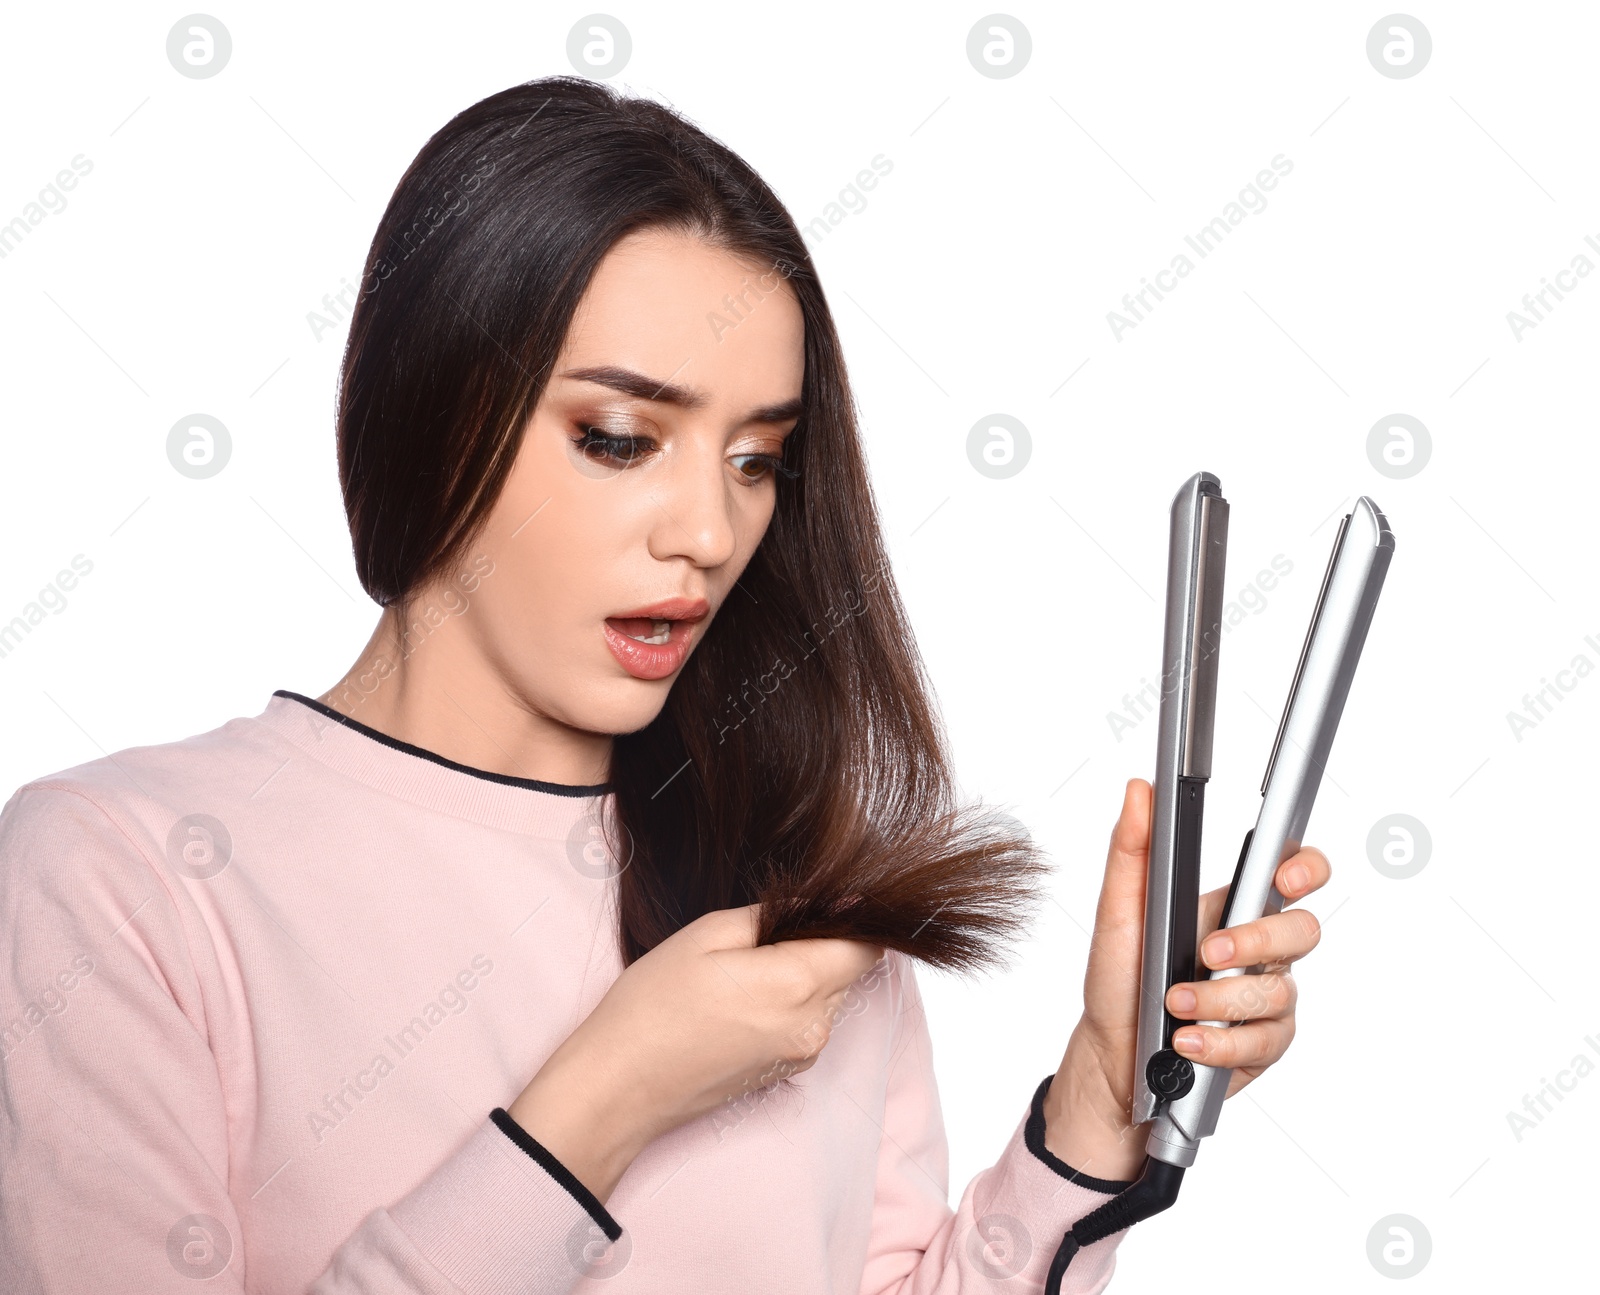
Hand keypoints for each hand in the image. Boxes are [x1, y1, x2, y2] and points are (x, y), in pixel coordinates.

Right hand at [509, 903, 883, 1199]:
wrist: (620, 1087)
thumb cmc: (652, 1006)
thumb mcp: (706, 935)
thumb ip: (773, 914)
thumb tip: (819, 903)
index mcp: (797, 984)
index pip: (867, 946)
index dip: (852, 919)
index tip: (822, 904)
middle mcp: (813, 1025)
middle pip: (850, 970)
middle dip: (822, 944)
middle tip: (763, 935)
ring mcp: (803, 1054)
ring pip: (831, 996)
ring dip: (805, 975)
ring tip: (743, 970)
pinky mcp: (788, 1072)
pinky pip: (810, 1022)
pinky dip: (791, 1003)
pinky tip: (741, 1000)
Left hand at [1042, 777, 1329, 1179]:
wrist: (1111, 1053)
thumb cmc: (1120, 978)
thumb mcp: (1118, 912)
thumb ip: (1132, 850)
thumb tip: (1140, 791)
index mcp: (1230, 907)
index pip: (1291, 872)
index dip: (1304, 867)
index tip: (1285, 874)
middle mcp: (1259, 950)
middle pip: (1302, 930)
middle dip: (1256, 940)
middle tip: (1208, 951)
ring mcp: (1266, 997)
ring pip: (1278, 991)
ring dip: (1220, 999)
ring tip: (1175, 1005)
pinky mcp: (1263, 1043)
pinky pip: (1264, 1040)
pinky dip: (1220, 1041)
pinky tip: (1188, 1041)